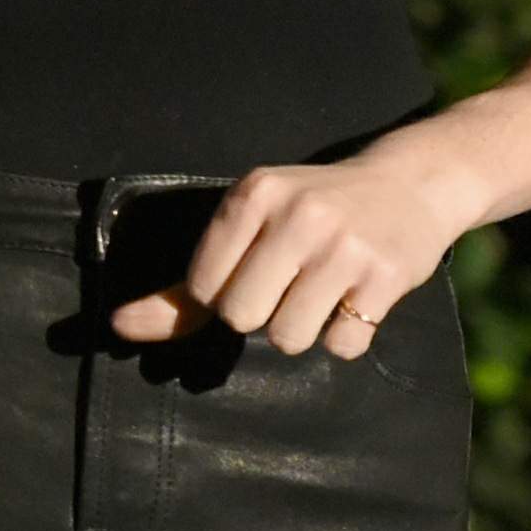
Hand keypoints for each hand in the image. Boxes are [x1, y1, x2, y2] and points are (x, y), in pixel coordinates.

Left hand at [107, 145, 484, 359]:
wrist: (411, 184)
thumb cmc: (312, 212)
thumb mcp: (250, 226)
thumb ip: (184, 286)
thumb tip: (119, 327)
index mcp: (254, 194)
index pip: (204, 287)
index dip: (224, 293)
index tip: (255, 269)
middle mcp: (297, 215)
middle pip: (241, 317)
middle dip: (260, 314)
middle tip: (290, 284)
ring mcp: (344, 247)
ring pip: (288, 339)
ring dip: (301, 330)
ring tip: (322, 291)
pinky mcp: (386, 277)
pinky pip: (342, 347)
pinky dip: (346, 337)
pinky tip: (357, 299)